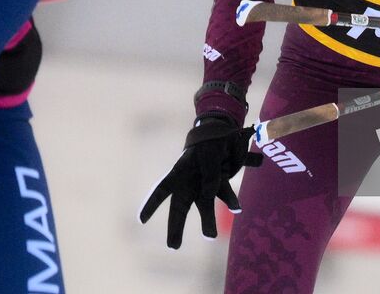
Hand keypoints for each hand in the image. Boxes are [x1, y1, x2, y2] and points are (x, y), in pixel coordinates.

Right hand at [138, 113, 263, 248]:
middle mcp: (190, 183)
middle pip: (181, 207)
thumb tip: (209, 194)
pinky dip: (233, 202)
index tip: (142, 220)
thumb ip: (209, 173)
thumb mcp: (208, 154)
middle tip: (173, 246)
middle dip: (176, 226)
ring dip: (208, 220)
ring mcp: (206, 185)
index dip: (152, 204)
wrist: (223, 133)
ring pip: (205, 205)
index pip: (162, 189)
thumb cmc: (209, 143)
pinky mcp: (221, 185)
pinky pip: (227, 195)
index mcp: (180, 172)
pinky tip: (237, 209)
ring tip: (211, 237)